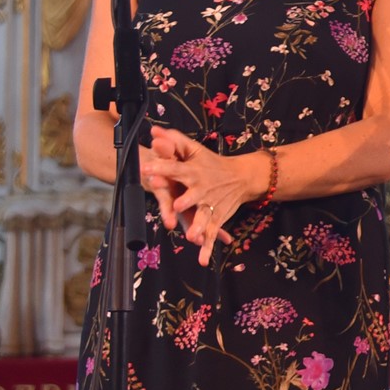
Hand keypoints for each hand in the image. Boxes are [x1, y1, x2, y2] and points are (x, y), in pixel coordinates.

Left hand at [142, 126, 244, 264]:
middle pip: (194, 195)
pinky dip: (209, 247)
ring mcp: (210, 206)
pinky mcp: (216, 218)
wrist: (242, 177)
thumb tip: (154, 129)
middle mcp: (202, 189)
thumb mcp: (194, 149)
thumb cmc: (212, 163)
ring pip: (204, 217)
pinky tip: (203, 259)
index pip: (175, 168)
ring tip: (192, 235)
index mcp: (193, 171)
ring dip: (200, 226)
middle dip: (186, 200)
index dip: (161, 167)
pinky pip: (212, 234)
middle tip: (178, 204)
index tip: (146, 169)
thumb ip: (173, 140)